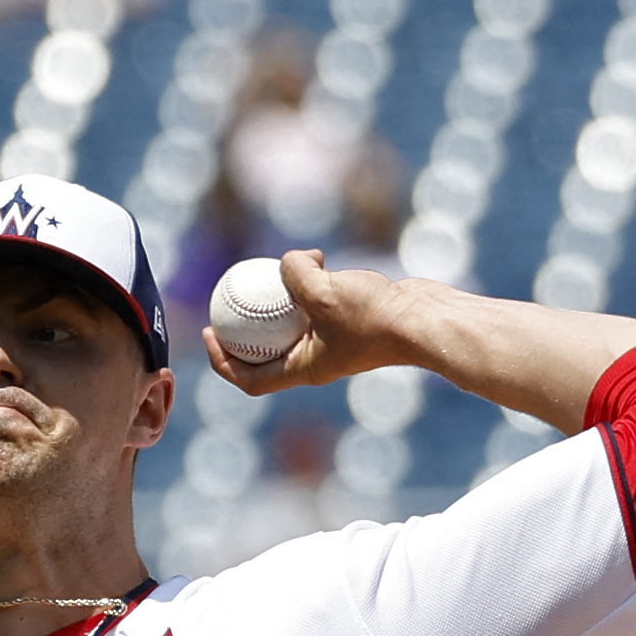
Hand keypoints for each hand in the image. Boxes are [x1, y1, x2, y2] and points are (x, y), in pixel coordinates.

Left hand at [201, 251, 424, 396]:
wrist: (425, 319)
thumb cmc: (376, 317)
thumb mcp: (323, 291)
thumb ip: (293, 275)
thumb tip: (286, 261)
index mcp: (304, 369)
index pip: (251, 379)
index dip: (223, 362)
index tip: (210, 332)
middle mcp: (316, 358)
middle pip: (266, 348)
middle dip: (244, 324)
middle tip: (227, 295)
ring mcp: (334, 338)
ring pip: (292, 317)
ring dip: (282, 291)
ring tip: (284, 264)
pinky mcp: (350, 318)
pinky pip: (316, 300)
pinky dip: (311, 280)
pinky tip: (317, 256)